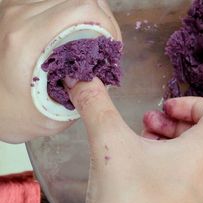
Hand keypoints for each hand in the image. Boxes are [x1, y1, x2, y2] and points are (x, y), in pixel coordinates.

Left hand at [0, 0, 120, 142]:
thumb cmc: (13, 115)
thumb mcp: (53, 115)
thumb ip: (83, 95)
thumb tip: (103, 75)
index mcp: (27, 40)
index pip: (81, 8)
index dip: (108, 23)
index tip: (112, 46)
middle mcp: (19, 17)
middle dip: (102, 20)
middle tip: (107, 45)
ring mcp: (15, 9)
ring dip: (88, 16)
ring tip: (94, 39)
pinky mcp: (16, 9)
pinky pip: (56, 2)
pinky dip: (73, 14)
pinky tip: (77, 33)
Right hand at [68, 79, 202, 202]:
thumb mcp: (108, 145)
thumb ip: (96, 105)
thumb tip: (82, 77)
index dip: (194, 102)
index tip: (165, 109)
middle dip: (175, 124)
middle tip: (147, 126)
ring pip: (198, 162)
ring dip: (173, 147)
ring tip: (141, 150)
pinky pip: (192, 186)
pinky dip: (174, 173)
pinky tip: (144, 181)